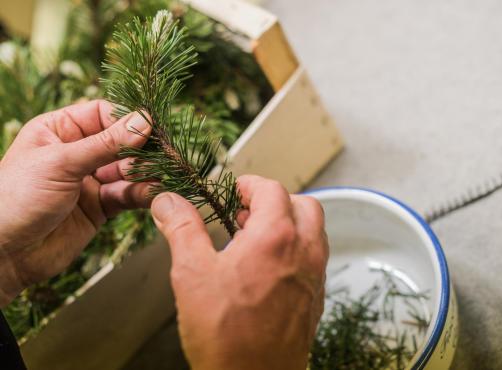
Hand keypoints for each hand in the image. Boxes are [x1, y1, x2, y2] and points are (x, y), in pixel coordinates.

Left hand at [0, 100, 151, 305]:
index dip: (128, 120)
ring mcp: (90, 181)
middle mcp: (78, 153)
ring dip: (145, 172)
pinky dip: (142, 194)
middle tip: (164, 154)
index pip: (104, 114)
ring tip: (161, 175)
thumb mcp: (61, 162)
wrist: (4, 253)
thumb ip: (105, 144)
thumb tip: (144, 121)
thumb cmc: (16, 198)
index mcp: (60, 131)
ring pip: (128, 170)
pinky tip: (154, 193)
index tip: (152, 127)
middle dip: (142, 149)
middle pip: (121, 143)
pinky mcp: (101, 207)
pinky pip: (128, 195)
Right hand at [151, 175, 327, 369]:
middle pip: (302, 204)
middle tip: (246, 211)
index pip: (271, 190)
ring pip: (313, 231)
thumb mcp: (192, 273)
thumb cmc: (226, 334)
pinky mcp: (315, 298)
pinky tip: (266, 268)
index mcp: (276, 237)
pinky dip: (295, 249)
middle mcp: (303, 252)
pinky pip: (313, 258)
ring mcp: (314, 276)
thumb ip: (182, 229)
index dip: (249, 185)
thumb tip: (168, 202)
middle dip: (274, 200)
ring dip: (287, 223)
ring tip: (253, 239)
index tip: (233, 191)